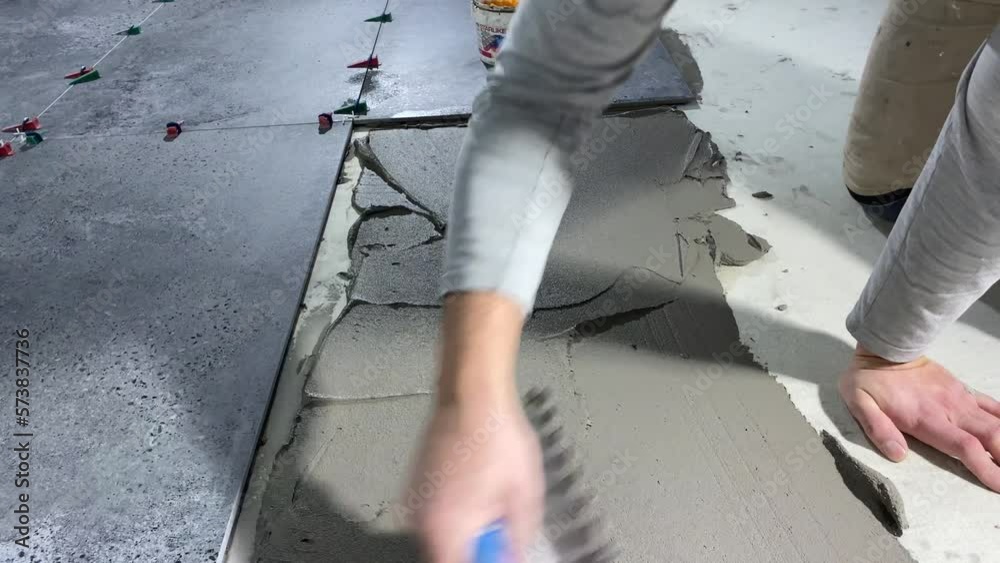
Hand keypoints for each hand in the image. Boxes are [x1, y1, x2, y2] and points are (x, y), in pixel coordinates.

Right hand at [407, 392, 544, 561]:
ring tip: (492, 500)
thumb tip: (514, 555)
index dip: (484, 561)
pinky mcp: (416, 484)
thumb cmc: (497, 434)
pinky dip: (458, 512)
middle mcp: (421, 518)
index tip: (500, 553)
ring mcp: (416, 500)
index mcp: (446, 527)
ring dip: (468, 529)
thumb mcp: (525, 492)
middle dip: (477, 546)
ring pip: (442, 535)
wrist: (472, 392)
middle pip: (447, 555)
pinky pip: (436, 514)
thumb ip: (519, 535)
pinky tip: (479, 487)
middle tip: (501, 527)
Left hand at [839, 347, 999, 491]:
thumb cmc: (868, 377)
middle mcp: (951, 409)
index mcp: (927, 418)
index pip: (965, 447)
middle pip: (992, 437)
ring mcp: (960, 398)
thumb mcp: (860, 403)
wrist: (885, 345)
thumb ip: (879, 429)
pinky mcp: (962, 389)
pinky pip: (992, 405)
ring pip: (997, 423)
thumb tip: (898, 455)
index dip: (986, 468)